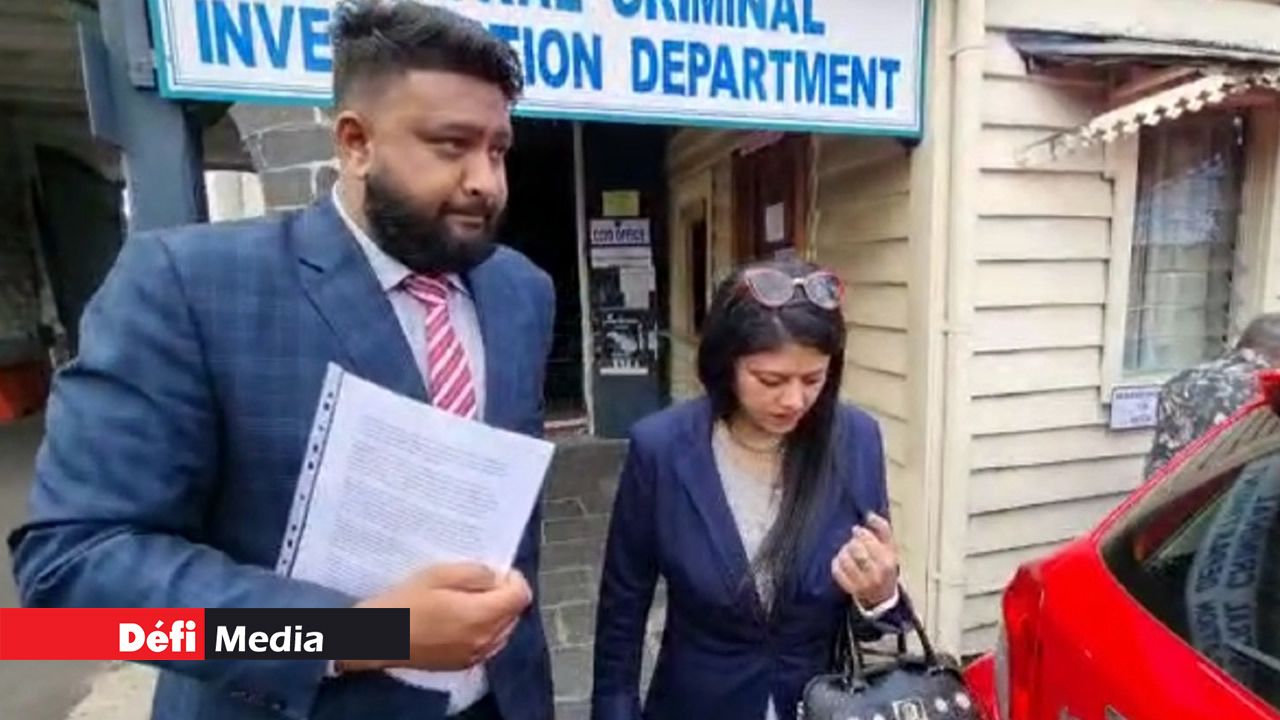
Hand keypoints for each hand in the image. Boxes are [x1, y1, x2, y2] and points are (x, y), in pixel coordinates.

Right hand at [338, 563, 531, 672]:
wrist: (377, 639)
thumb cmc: (405, 603)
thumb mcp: (439, 574)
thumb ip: (476, 573)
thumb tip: (496, 577)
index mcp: (481, 616)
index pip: (521, 596)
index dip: (513, 578)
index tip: (496, 570)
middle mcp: (485, 640)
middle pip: (514, 613)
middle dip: (504, 594)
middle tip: (480, 582)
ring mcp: (475, 656)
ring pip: (503, 630)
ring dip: (495, 612)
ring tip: (469, 599)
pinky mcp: (463, 664)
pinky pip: (488, 644)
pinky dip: (484, 629)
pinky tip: (461, 619)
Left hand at [831, 512, 898, 608]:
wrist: (883, 596)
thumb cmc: (885, 566)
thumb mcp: (890, 547)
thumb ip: (882, 528)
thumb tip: (869, 514)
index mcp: (887, 561)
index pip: (868, 540)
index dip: (860, 533)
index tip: (857, 531)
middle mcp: (875, 573)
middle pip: (856, 549)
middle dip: (852, 543)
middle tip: (853, 543)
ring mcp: (862, 583)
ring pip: (844, 560)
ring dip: (843, 551)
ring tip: (847, 552)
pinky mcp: (850, 589)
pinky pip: (837, 571)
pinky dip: (836, 563)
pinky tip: (842, 562)